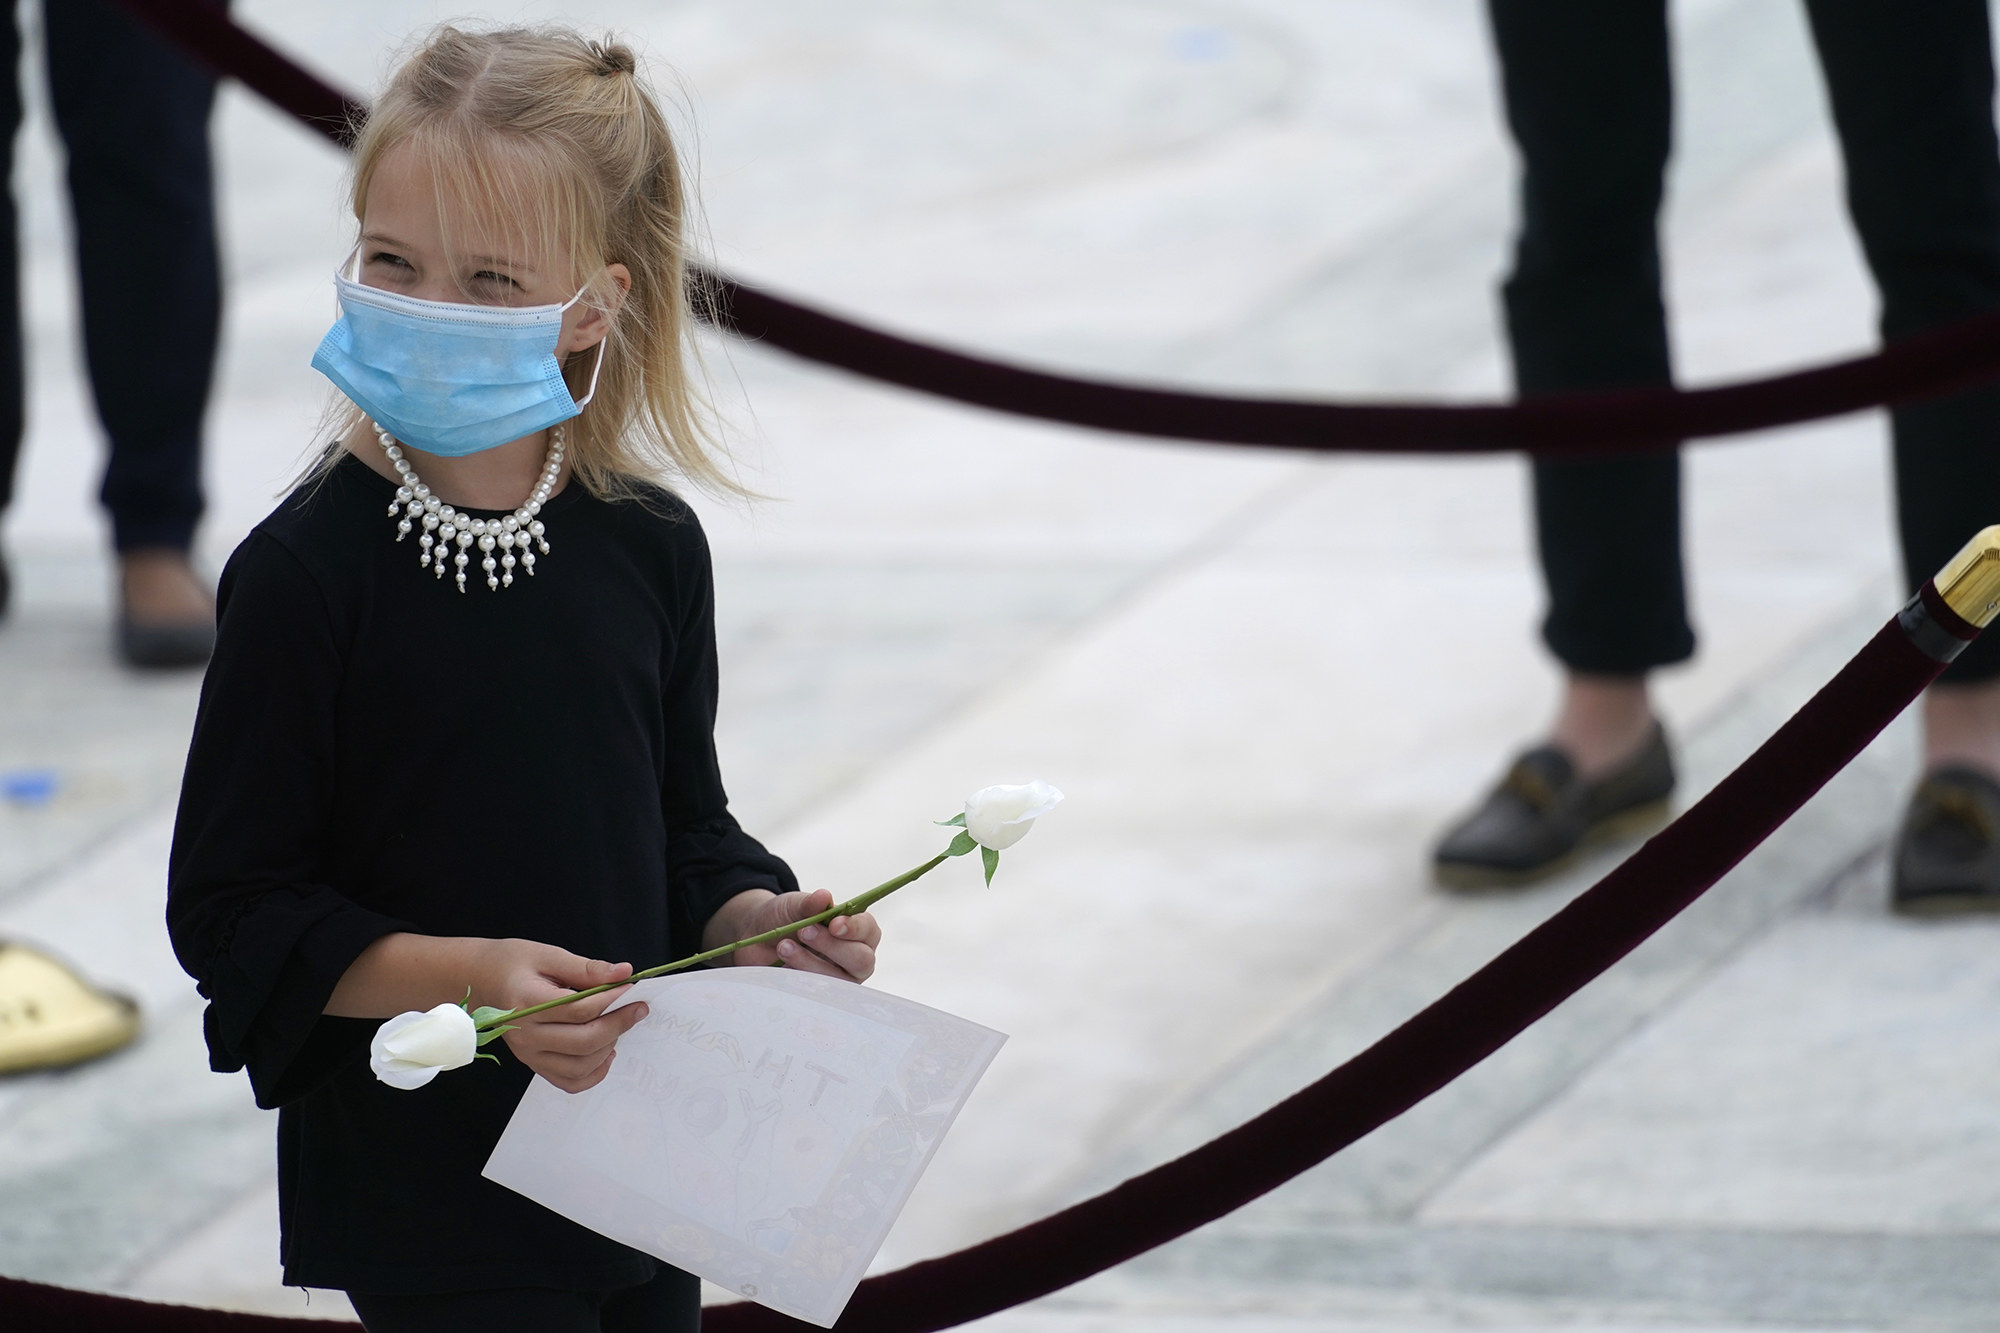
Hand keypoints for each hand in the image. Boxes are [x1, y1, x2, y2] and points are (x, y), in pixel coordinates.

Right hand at [474, 940, 644, 1093]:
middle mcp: (525, 1035)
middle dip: (618, 1024)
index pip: (578, 1009)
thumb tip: (623, 973)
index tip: (630, 987)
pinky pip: (568, 1082)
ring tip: (619, 1025)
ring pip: (578, 1067)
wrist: (480, 981)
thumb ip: (586, 968)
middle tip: (638, 1008)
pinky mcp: (534, 1064)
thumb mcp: (548, 955)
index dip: (610, 999)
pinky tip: (606, 1052)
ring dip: (608, 1047)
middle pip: (582, 1041)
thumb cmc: (512, 964)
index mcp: (526, 1003)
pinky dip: (593, 1073)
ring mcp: (528, 1055)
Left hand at [709, 888, 879, 981]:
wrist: (757, 936)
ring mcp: (839, 980)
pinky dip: (797, 979)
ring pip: (838, 980)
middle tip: (804, 932)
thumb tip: (824, 896)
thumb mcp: (794, 905)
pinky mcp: (819, 995)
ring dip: (809, 963)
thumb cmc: (786, 917)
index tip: (834, 924)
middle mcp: (855, 957)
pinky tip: (781, 967)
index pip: (869, 930)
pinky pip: (815, 994)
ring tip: (783, 946)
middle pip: (861, 960)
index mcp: (857, 931)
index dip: (855, 928)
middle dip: (832, 947)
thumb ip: (810, 903)